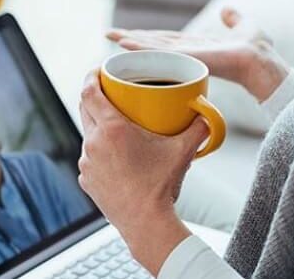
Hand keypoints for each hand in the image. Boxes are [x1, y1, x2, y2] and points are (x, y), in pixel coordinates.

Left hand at [78, 70, 200, 273]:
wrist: (146, 223)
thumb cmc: (162, 186)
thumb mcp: (182, 152)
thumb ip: (198, 128)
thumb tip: (208, 114)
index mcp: (112, 129)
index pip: (89, 91)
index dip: (90, 76)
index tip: (98, 69)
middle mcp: (93, 142)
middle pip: (85, 108)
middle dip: (94, 95)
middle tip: (109, 90)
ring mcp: (87, 162)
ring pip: (88, 133)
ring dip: (98, 125)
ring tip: (116, 125)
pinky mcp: (86, 179)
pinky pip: (89, 156)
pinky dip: (99, 150)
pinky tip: (115, 155)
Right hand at [107, 7, 288, 100]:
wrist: (262, 61)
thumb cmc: (258, 50)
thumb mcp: (244, 26)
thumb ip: (234, 19)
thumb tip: (227, 10)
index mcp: (197, 46)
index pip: (167, 40)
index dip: (148, 37)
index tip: (130, 33)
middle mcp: (188, 52)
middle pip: (154, 44)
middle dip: (131, 39)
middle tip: (108, 34)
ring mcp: (186, 56)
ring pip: (152, 48)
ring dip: (130, 42)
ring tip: (110, 36)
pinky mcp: (187, 57)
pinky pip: (159, 52)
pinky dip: (141, 47)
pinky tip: (125, 42)